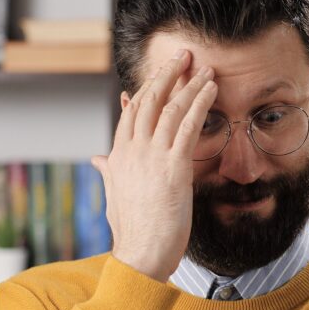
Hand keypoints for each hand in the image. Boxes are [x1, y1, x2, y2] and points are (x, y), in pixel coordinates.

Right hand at [91, 49, 217, 281]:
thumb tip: (97, 157)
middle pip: (149, 101)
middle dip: (167, 74)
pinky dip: (200, 104)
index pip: (131, 113)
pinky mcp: (173, 166)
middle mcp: (131, 151)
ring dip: (189, 84)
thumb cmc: (133, 230)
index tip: (161, 74)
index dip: (147, 89)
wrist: (141, 254)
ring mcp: (151, 157)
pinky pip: (187, 126)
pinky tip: (211, 90)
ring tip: (204, 68)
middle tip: (183, 55)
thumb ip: (109, 171)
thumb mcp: (115, 195)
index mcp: (118, 156)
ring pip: (170, 108)